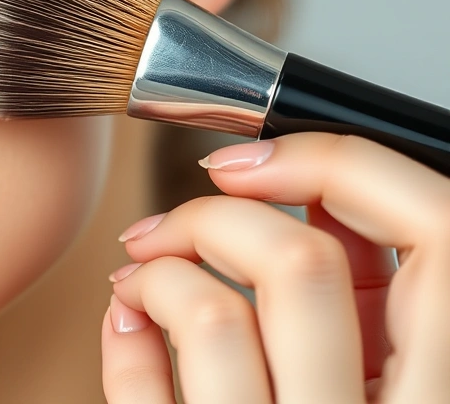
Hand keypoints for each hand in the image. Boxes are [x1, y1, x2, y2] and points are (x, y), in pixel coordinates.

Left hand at [100, 133, 449, 402]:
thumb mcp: (399, 377)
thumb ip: (378, 303)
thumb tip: (311, 197)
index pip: (437, 230)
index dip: (334, 165)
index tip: (254, 161)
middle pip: (302, 262)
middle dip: (218, 214)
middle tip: (183, 218)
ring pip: (213, 312)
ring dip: (159, 266)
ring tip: (143, 270)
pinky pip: (144, 391)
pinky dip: (123, 333)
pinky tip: (126, 320)